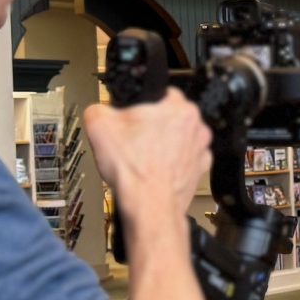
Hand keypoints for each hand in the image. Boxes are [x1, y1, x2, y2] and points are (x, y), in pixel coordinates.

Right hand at [84, 90, 210, 217]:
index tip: (134, 115)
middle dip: (154, 125)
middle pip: (171, 117)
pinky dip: (171, 164)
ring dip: (164, 145)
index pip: (163, 92)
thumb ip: (98, 109)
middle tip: (134, 138)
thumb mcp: (99, 126)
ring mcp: (201, 151)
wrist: (149, 207)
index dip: (144, 104)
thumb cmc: (133, 169)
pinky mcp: (200, 171)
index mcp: (180, 109)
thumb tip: (98, 111)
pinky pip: (184, 160)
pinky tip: (155, 170)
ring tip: (143, 157)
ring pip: (179, 139)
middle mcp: (197, 127)